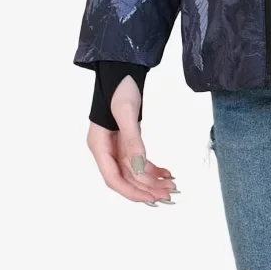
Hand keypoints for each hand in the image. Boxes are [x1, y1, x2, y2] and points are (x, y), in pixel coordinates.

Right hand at [86, 75, 178, 205]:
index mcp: (99, 145)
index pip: (113, 178)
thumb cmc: (120, 87)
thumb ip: (133, 140)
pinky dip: (153, 168)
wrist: (123, 70)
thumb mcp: (127, 112)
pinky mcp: (128, 141)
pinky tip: (167, 173)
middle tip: (168, 195)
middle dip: (146, 188)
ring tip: (172, 186)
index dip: (131, 191)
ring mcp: (117, 146)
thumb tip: (141, 168)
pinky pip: (140, 161)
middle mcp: (106, 149)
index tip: (150, 199)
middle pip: (125, 178)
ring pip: (135, 172)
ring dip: (152, 180)